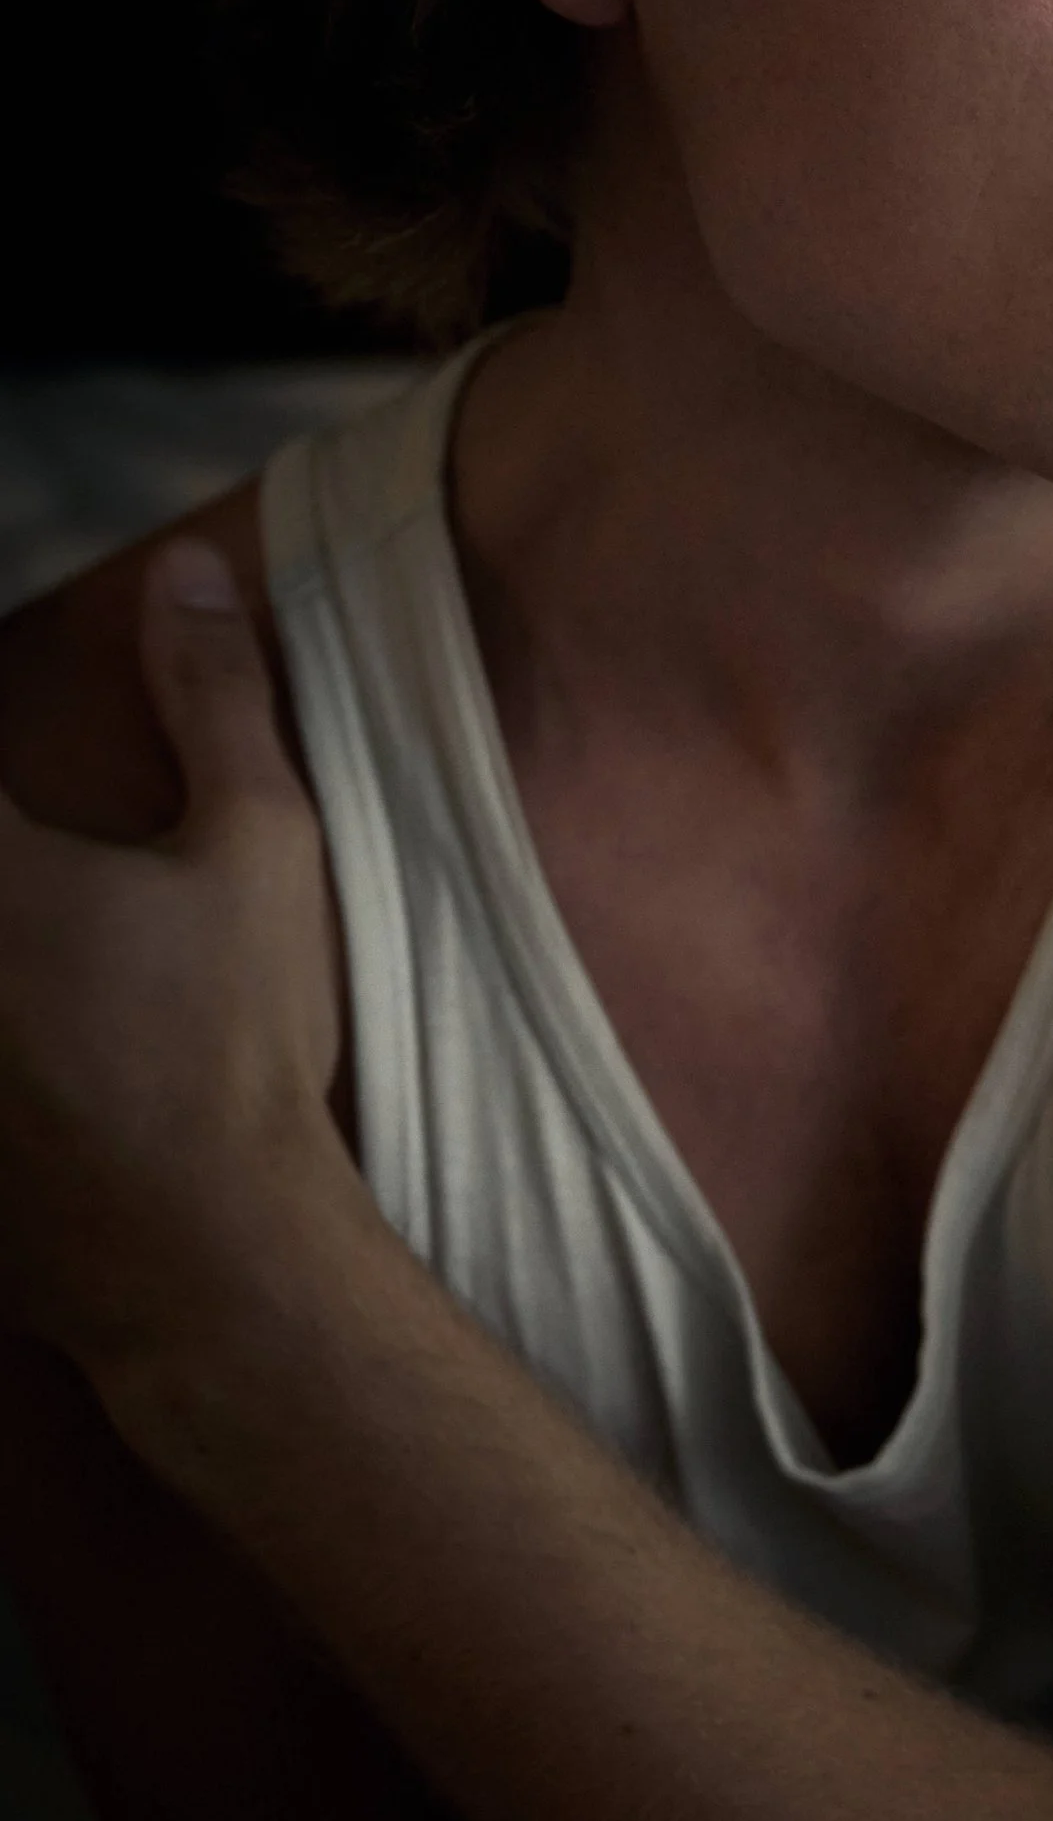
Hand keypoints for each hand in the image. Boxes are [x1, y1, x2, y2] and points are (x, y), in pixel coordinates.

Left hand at [0, 538, 349, 1375]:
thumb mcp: (259, 845)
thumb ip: (215, 694)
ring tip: (35, 946)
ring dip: (1, 940)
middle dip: (8, 863)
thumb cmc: (235, 1042)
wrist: (207, 1254)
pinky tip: (23, 1030)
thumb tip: (188, 566)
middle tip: (42, 877)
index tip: (25, 796)